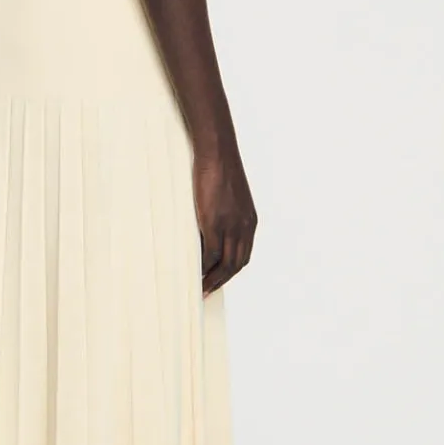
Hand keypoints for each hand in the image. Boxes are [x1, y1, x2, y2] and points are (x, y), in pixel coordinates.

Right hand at [193, 146, 256, 294]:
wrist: (218, 153)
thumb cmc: (219, 169)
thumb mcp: (229, 196)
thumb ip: (226, 214)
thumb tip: (212, 228)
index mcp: (249, 222)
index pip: (243, 255)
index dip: (231, 271)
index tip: (218, 280)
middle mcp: (244, 228)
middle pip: (236, 264)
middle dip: (222, 281)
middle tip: (207, 292)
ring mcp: (230, 227)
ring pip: (224, 264)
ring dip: (212, 280)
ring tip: (200, 289)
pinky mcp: (214, 224)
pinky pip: (211, 254)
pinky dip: (203, 267)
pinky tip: (194, 273)